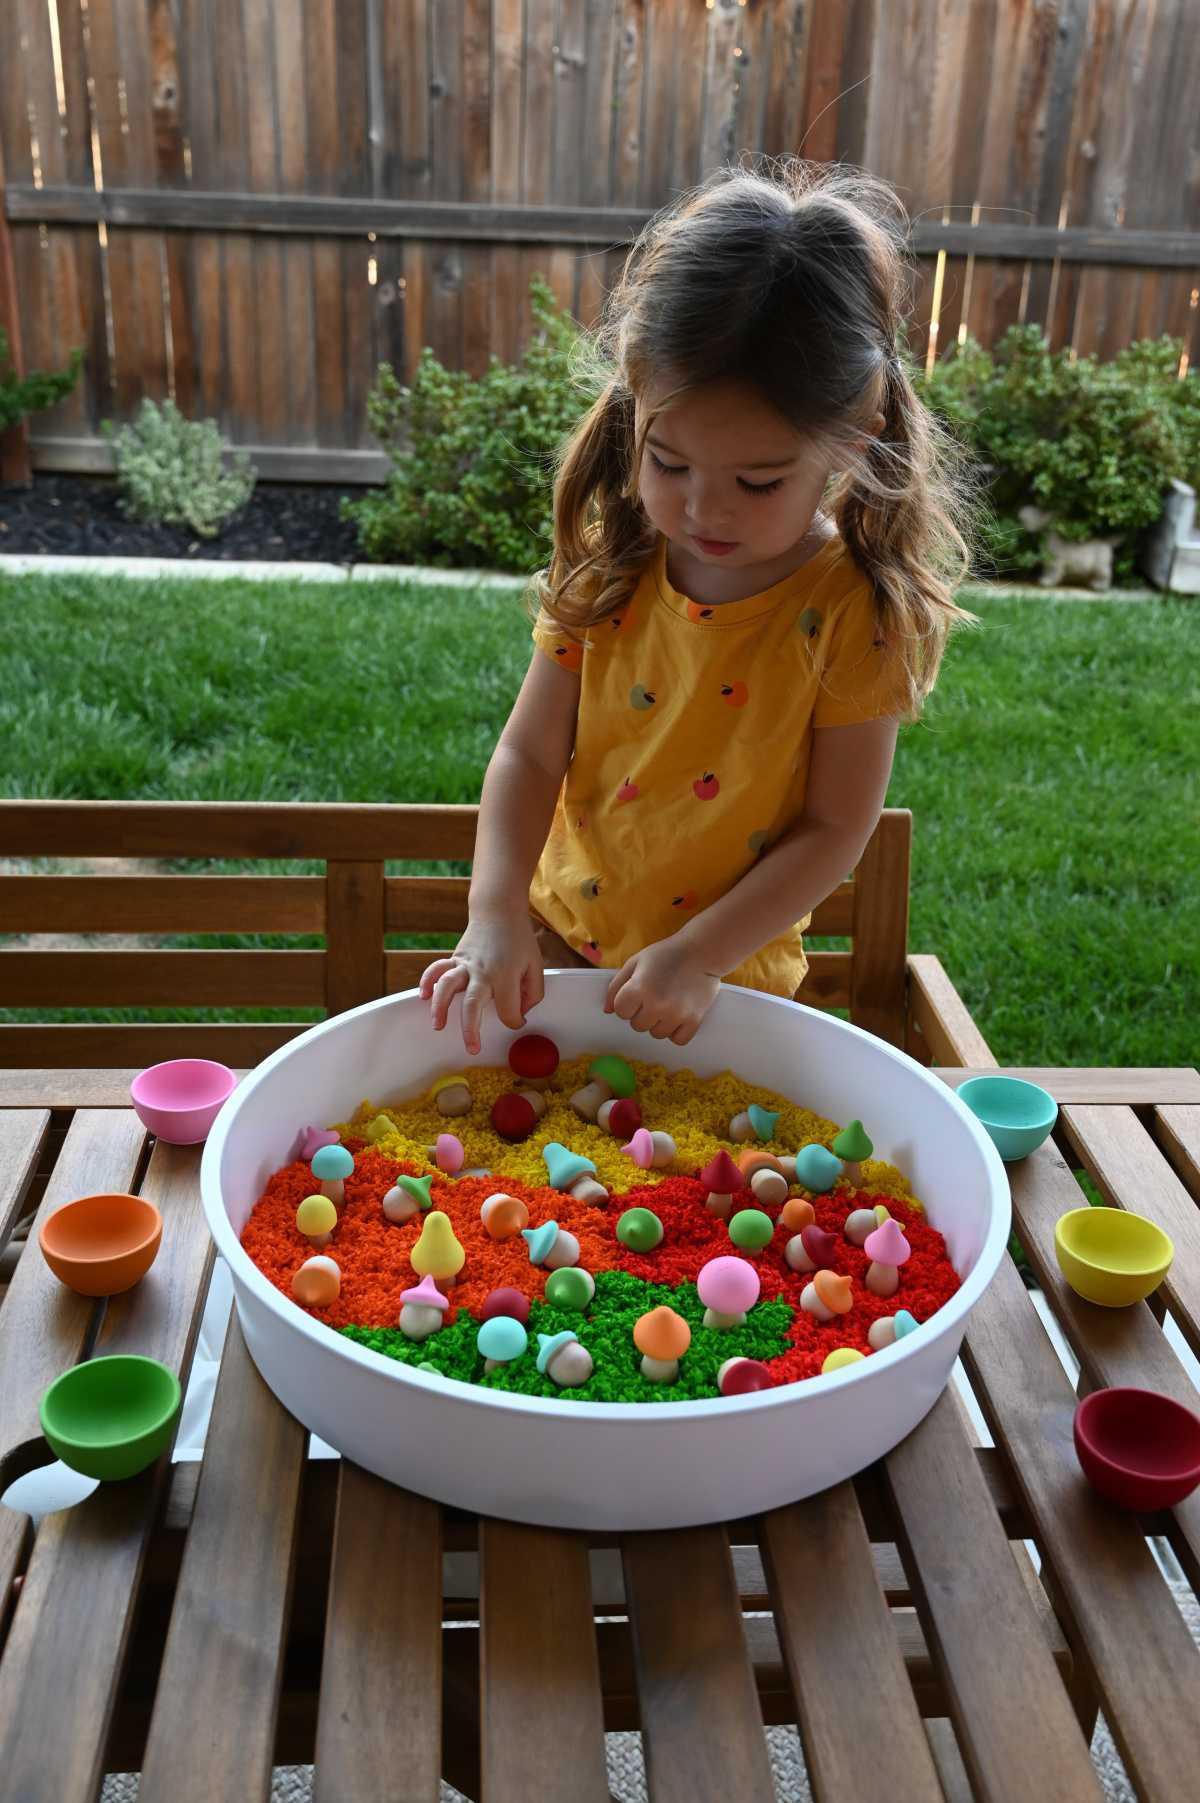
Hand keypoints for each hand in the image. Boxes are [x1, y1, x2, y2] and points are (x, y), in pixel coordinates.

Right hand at [419, 914, 543, 1056]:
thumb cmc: (519, 940)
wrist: (499, 911)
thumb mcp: (536, 966)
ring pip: (447, 986)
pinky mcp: (455, 958)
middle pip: (472, 1004)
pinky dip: (426, 981)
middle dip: (471, 1029)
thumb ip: (533, 993)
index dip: (515, 1021)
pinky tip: (422, 996)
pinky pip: (436, 969)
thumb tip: (520, 1013)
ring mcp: (465, 964)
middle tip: (471, 1048)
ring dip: (440, 1007)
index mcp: (506, 976)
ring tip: (438, 1025)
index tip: (517, 1021)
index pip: (508, 1010)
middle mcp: (483, 972)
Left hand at [603, 937, 720, 1045]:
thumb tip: (608, 1011)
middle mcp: (657, 1004)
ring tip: (669, 1003)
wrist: (702, 951)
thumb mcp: (636, 962)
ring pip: (657, 1034)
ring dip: (659, 1022)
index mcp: (639, 988)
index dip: (627, 1003)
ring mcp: (676, 1014)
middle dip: (642, 1013)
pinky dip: (676, 1031)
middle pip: (637, 1026)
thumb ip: (616, 986)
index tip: (638, 993)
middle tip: (656, 995)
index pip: (620, 1012)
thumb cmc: (666, 954)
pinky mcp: (694, 1020)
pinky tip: (678, 1015)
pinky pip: (677, 1040)